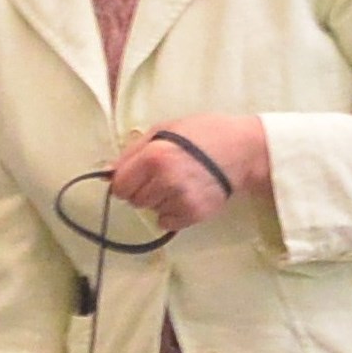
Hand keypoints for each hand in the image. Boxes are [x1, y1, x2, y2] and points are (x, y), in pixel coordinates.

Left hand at [108, 115, 270, 231]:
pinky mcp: (193, 214)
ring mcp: (180, 199)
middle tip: (163, 176)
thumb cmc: (203, 133)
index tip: (137, 176)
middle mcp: (165, 180)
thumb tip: (108, 173)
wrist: (243, 150)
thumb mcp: (165, 129)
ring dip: (159, 201)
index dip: (125, 181)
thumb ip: (134, 150)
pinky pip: (167, 222)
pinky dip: (172, 213)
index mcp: (154, 156)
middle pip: (133, 200)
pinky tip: (186, 196)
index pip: (119, 185)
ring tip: (179, 183)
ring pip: (150, 211)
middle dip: (142, 190)